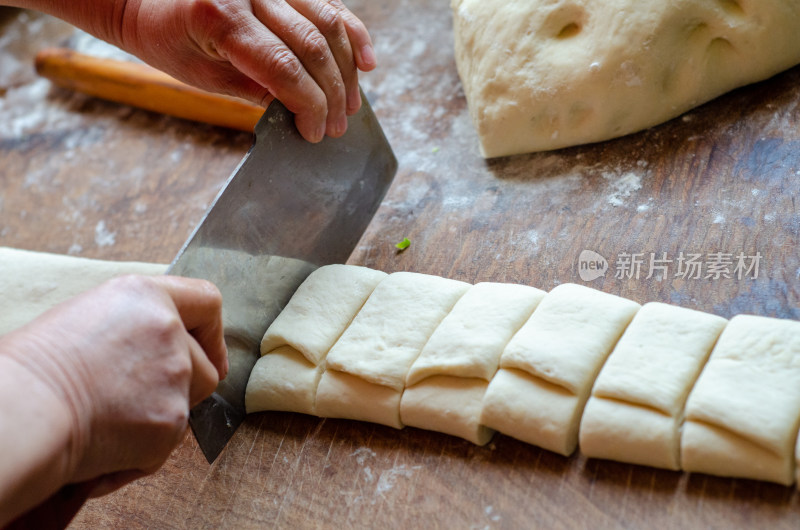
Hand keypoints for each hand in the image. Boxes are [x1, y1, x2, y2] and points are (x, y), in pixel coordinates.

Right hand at [2, 275, 226, 494]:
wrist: (23, 411)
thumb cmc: (35, 368)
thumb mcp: (87, 319)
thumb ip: (135, 326)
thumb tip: (153, 351)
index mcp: (146, 297)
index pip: (206, 303)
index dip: (212, 332)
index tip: (211, 352)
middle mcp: (169, 331)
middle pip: (205, 365)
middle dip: (183, 386)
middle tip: (137, 399)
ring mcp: (175, 377)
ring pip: (190, 404)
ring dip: (161, 416)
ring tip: (111, 420)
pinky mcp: (171, 421)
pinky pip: (166, 442)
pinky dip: (139, 452)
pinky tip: (102, 447)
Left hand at [120, 0, 376, 141]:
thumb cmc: (166, 38)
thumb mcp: (202, 75)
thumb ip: (254, 89)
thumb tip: (301, 108)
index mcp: (221, 16)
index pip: (283, 68)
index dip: (309, 106)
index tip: (316, 132)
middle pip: (313, 46)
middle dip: (332, 93)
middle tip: (339, 125)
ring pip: (329, 23)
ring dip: (347, 68)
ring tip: (352, 103)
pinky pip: (329, 2)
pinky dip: (352, 31)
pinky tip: (366, 60)